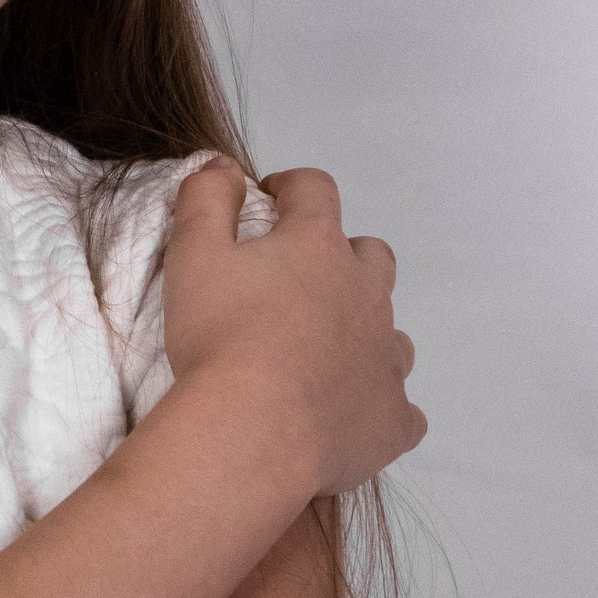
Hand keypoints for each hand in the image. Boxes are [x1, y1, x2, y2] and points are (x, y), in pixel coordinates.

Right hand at [161, 158, 423, 496]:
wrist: (253, 432)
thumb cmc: (219, 338)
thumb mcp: (194, 255)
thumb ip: (207, 199)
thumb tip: (222, 164)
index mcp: (318, 247)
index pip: (315, 191)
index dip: (290, 189)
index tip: (268, 201)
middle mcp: (366, 294)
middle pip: (372, 256)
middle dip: (342, 258)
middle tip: (296, 284)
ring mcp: (387, 358)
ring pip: (393, 333)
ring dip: (364, 334)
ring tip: (320, 357)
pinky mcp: (393, 419)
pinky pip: (403, 410)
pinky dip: (378, 406)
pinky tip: (349, 416)